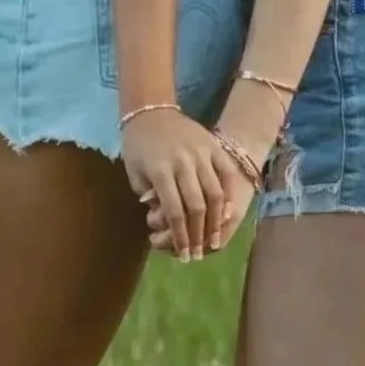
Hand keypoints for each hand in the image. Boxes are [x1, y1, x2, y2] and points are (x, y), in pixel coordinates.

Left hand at [122, 107, 252, 262]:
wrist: (151, 110)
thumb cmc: (138, 146)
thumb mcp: (135, 174)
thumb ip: (151, 198)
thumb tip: (167, 221)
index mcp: (160, 171)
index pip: (175, 211)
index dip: (181, 236)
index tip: (184, 255)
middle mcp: (183, 163)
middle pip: (197, 206)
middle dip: (199, 234)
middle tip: (201, 254)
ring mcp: (201, 153)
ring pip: (216, 192)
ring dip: (217, 220)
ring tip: (216, 240)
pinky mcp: (213, 146)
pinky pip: (226, 173)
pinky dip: (229, 195)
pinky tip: (228, 213)